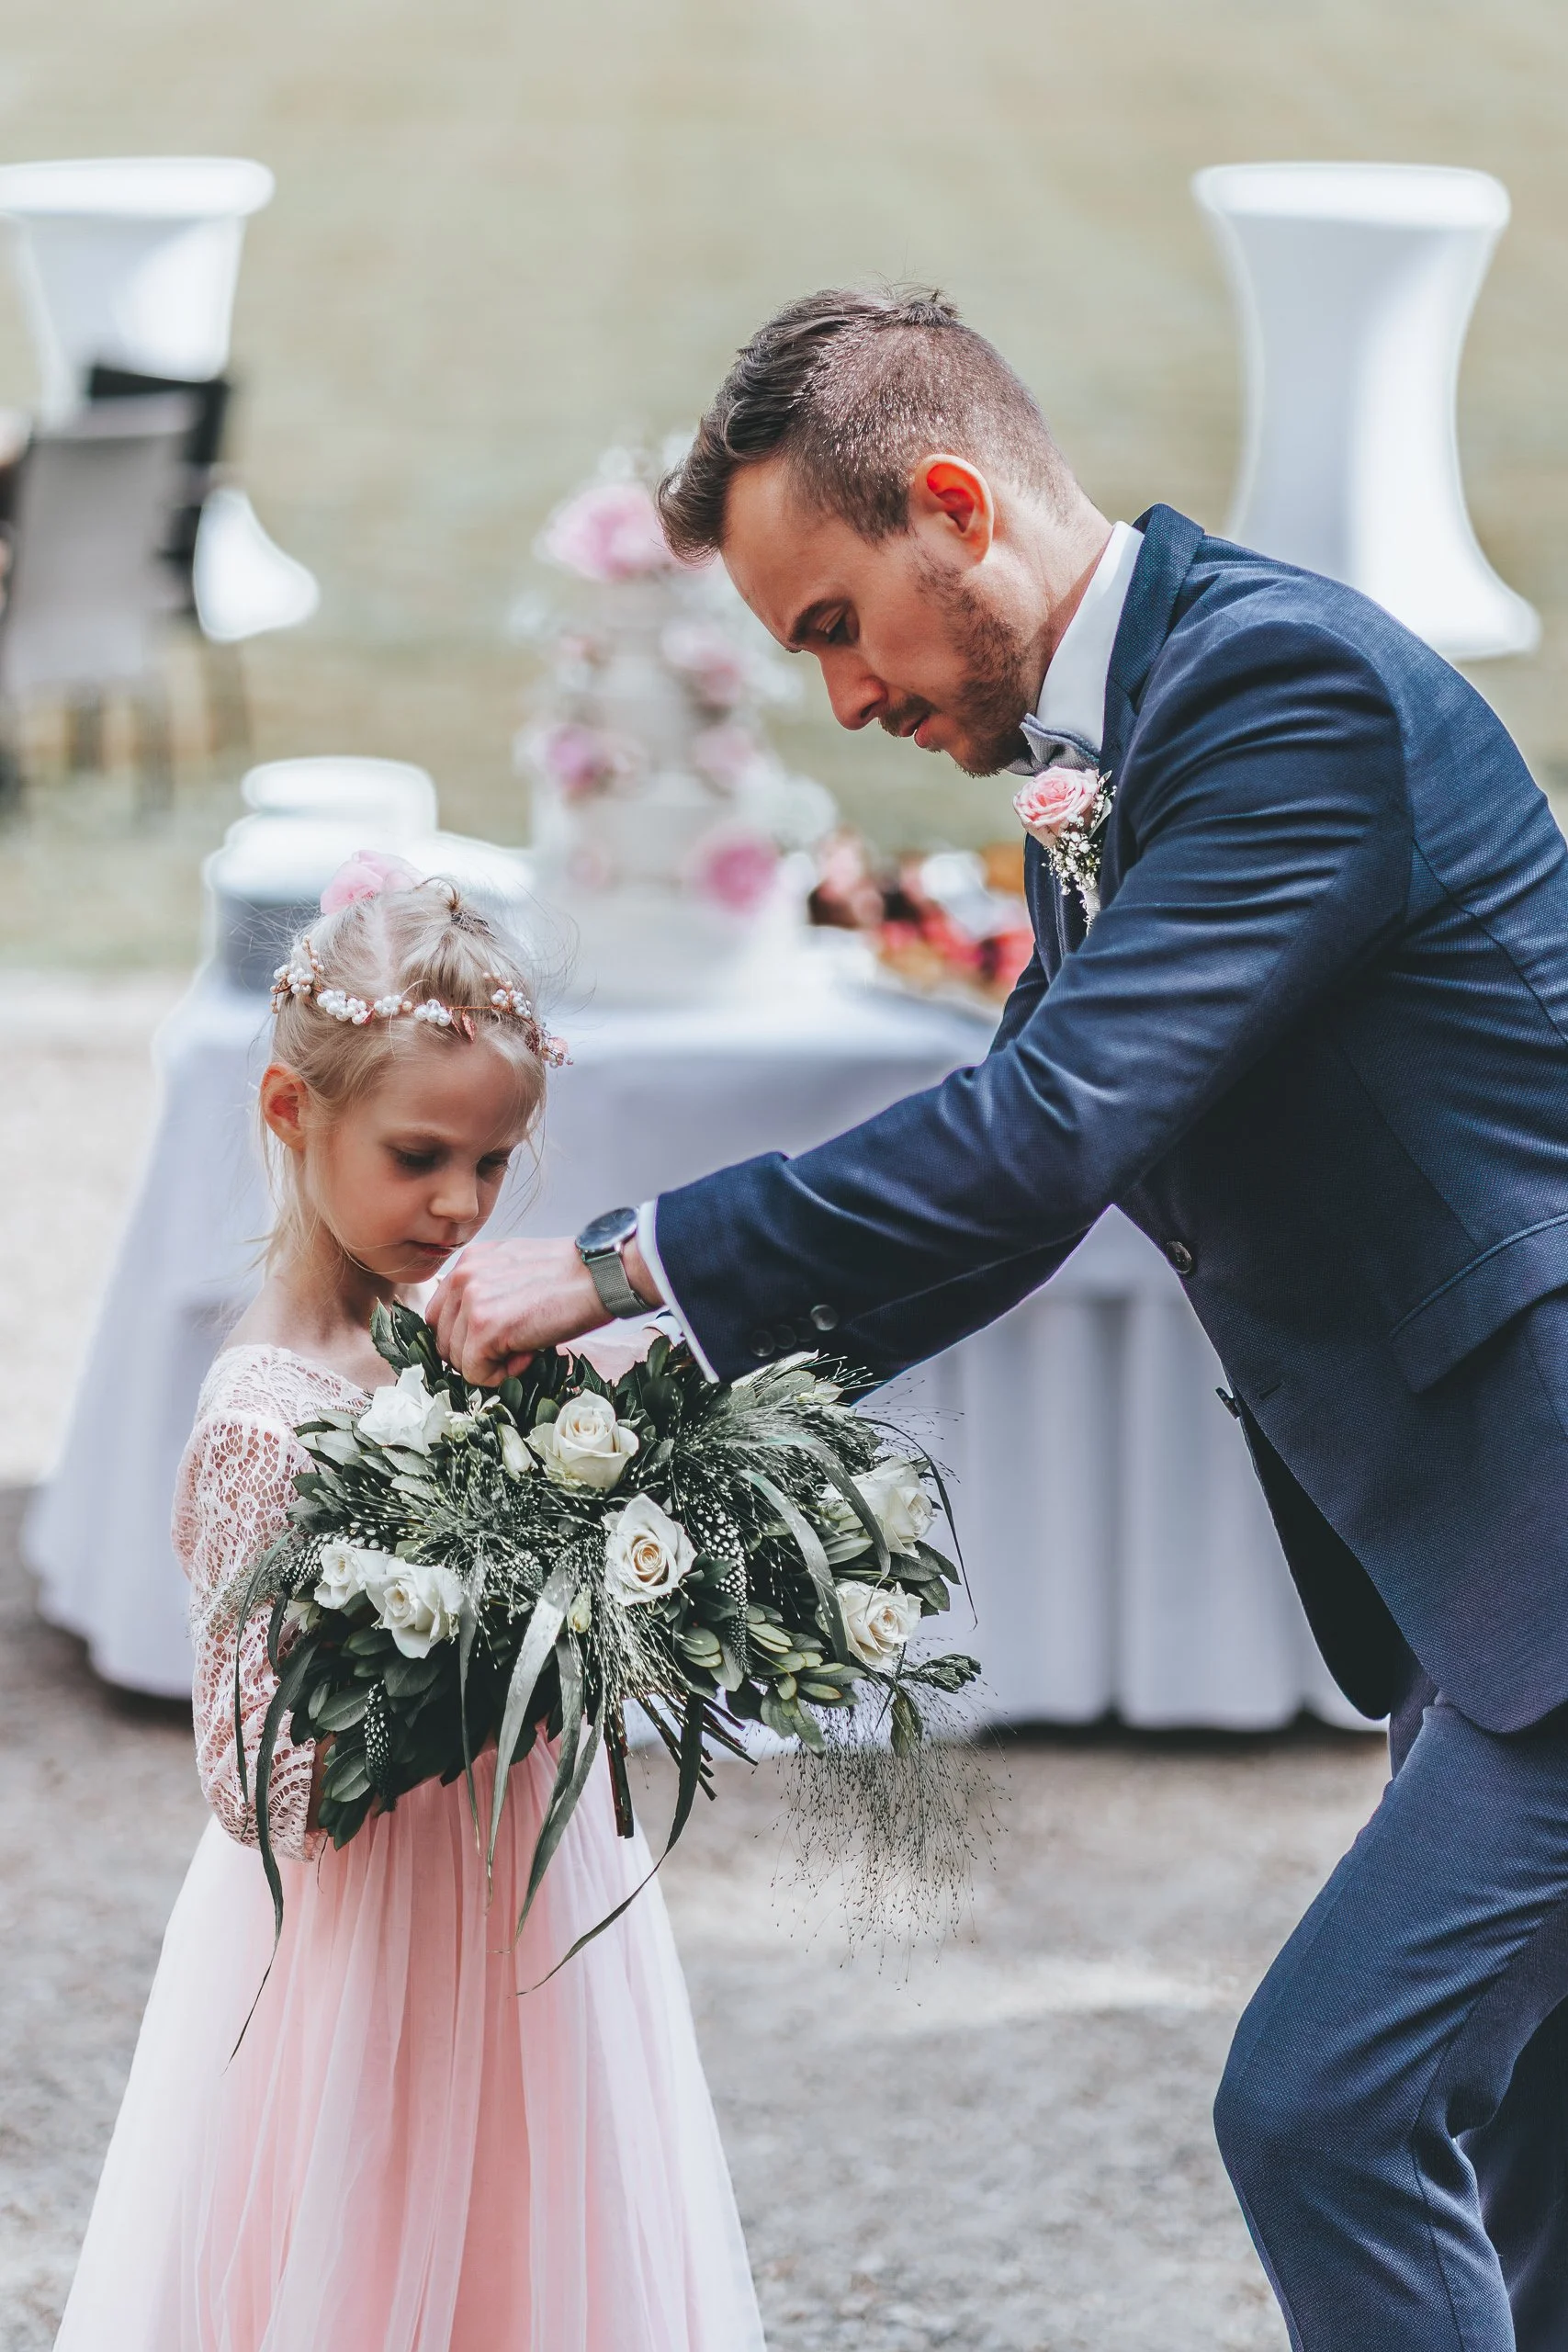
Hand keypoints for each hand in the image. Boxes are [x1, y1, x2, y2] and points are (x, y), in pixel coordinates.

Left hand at [430, 1235, 662, 1384]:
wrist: (601, 1274)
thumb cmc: (571, 1276)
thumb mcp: (515, 1271)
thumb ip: (487, 1292)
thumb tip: (475, 1331)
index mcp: (468, 1262)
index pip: (441, 1316)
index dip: (467, 1337)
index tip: (500, 1338)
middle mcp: (462, 1277)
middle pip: (444, 1341)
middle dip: (476, 1354)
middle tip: (516, 1344)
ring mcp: (471, 1302)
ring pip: (458, 1360)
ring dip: (492, 1364)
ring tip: (526, 1344)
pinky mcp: (484, 1328)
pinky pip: (476, 1373)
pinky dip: (502, 1375)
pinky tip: (528, 1353)